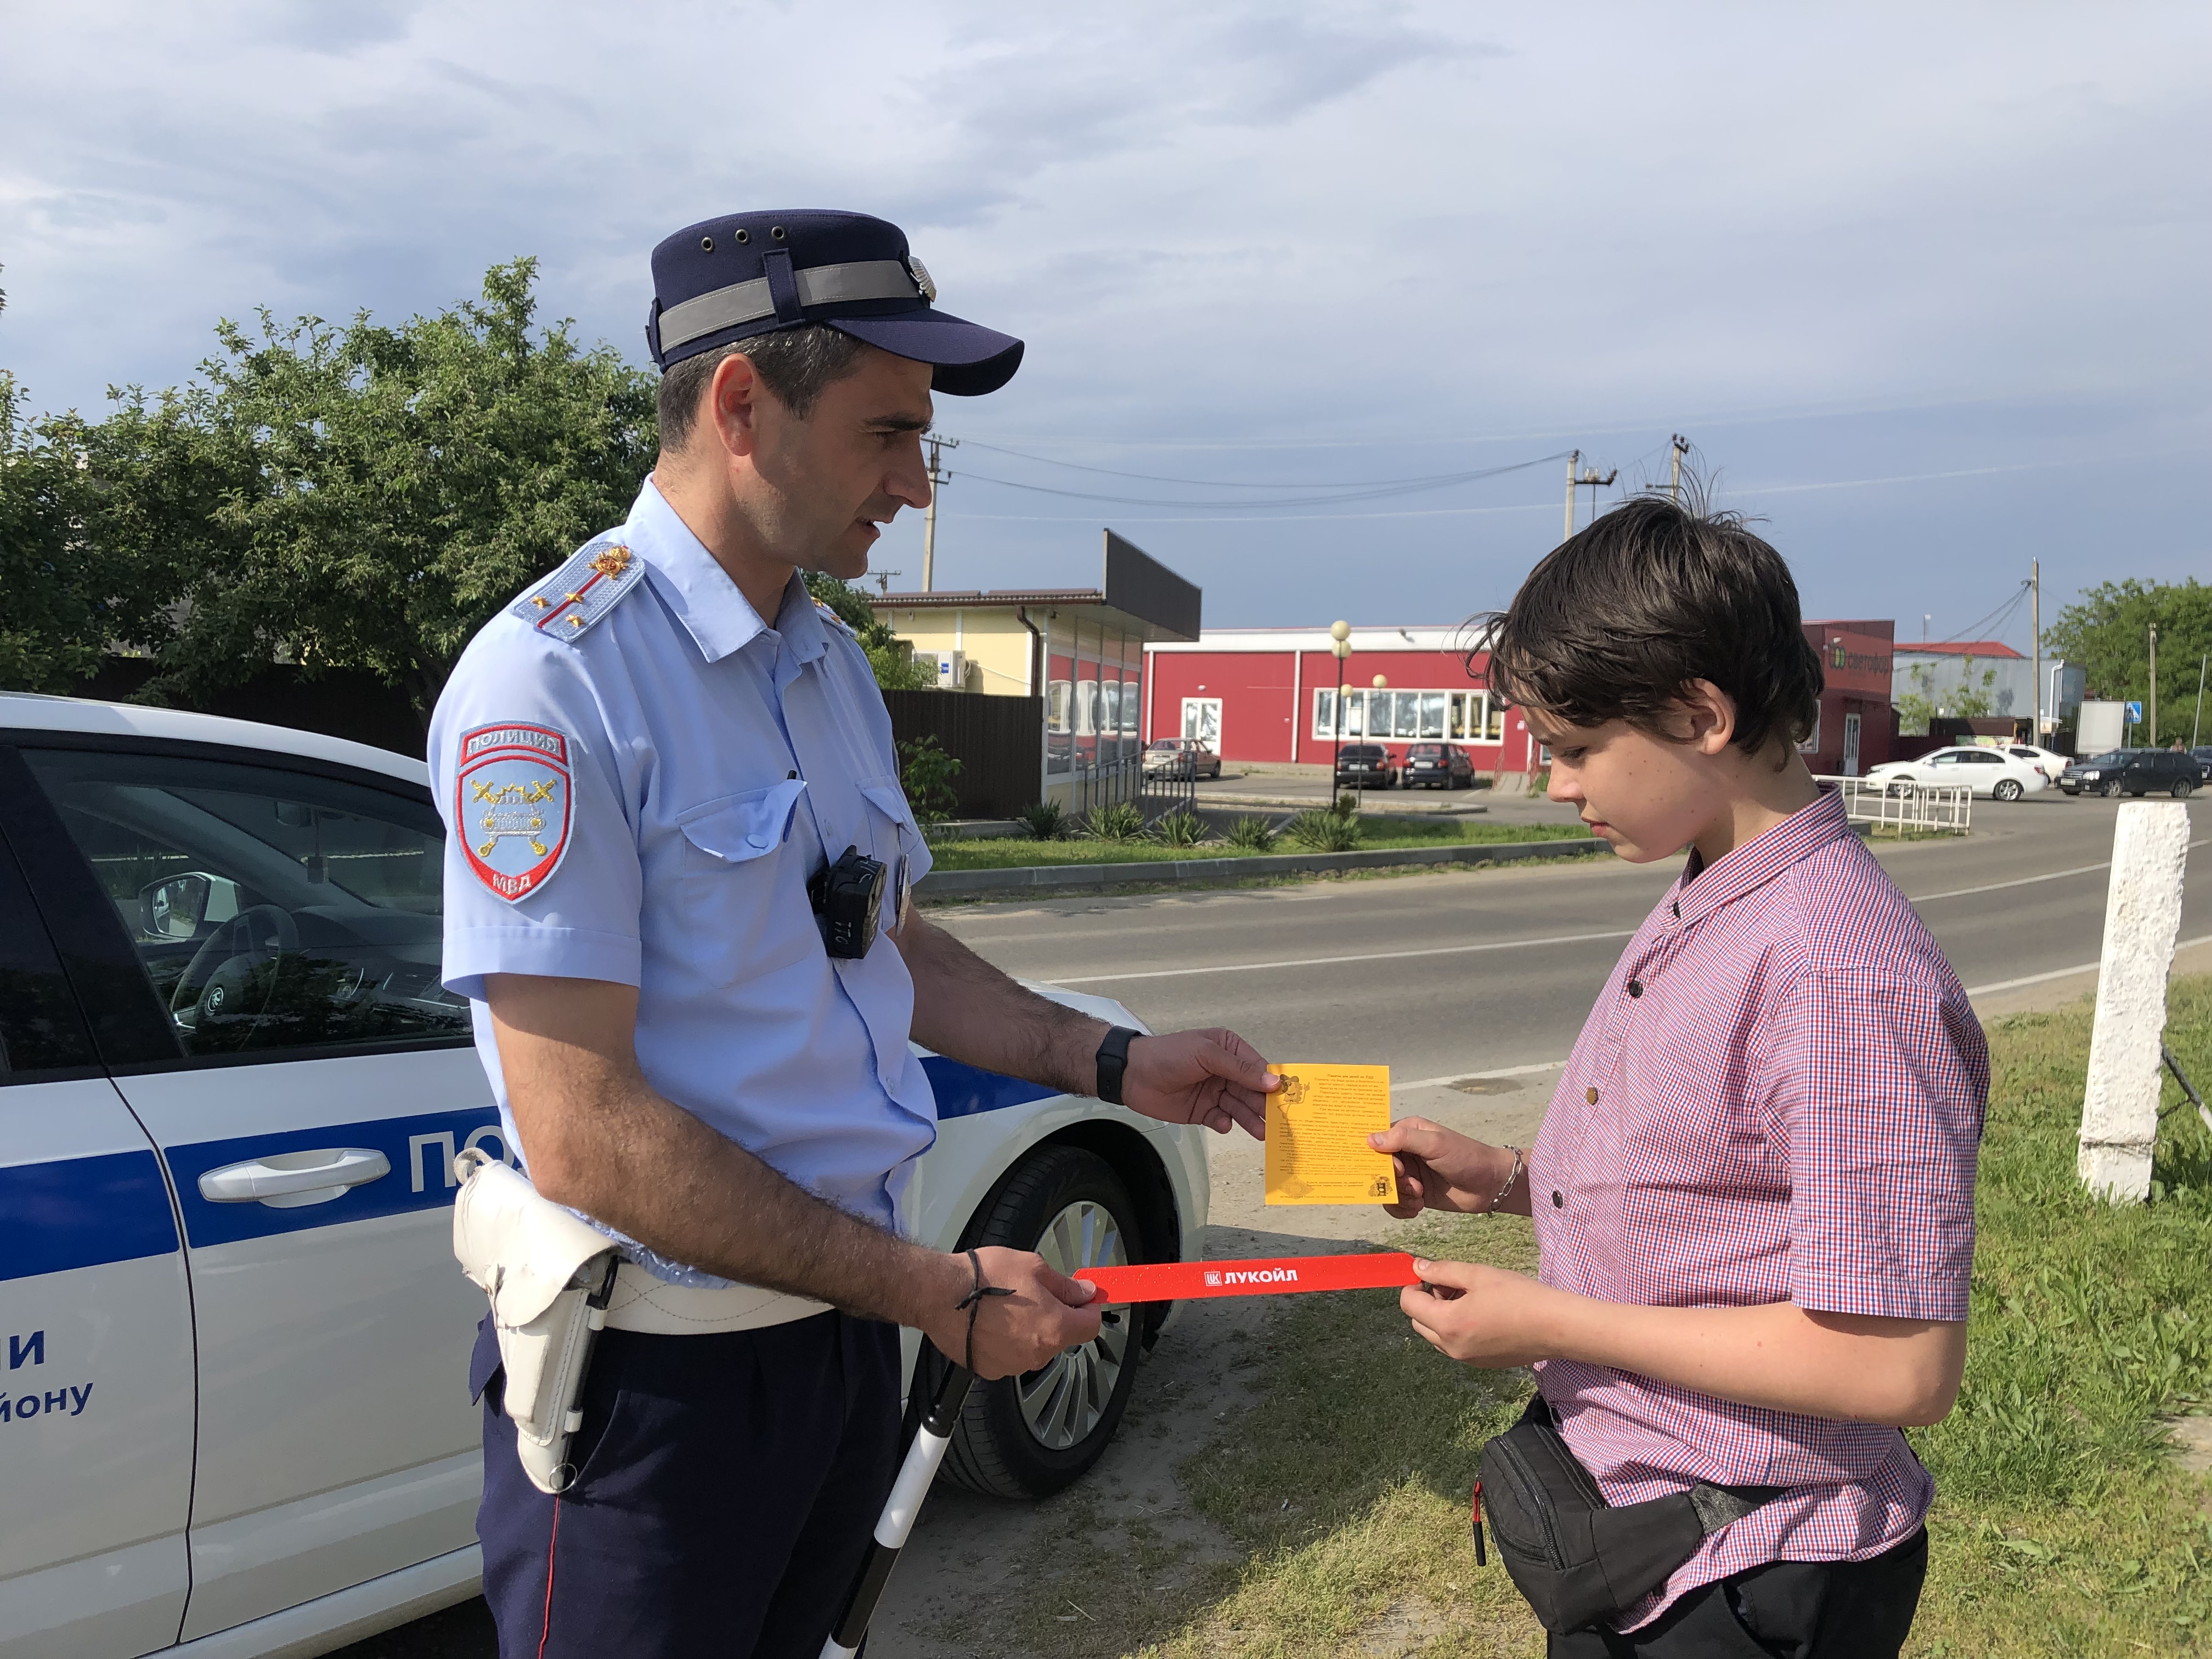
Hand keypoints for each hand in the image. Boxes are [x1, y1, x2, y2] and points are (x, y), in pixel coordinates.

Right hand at [917, 1246, 1101, 1380]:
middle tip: (1036, 1293)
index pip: (1091, 1326)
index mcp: (1055, 1327)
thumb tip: (1084, 1292)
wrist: (940, 1295)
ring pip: (1035, 1347)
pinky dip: (1006, 1341)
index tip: (1083, 1299)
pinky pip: (1010, 1355)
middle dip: (1056, 1316)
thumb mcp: (1033, 1267)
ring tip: (1007, 1306)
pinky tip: (991, 1321)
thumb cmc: (982, 1279)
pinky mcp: (991, 1369)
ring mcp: (1013, 1365)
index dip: (1089, 1308)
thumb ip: (1065, 1285)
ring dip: (1029, 1329)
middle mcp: (1037, 1353)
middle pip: (1061, 1336)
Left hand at [1121, 1028, 1278, 1137]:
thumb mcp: (1206, 1054)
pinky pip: (1221, 1119)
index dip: (1273, 1083)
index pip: (1258, 1068)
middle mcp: (1225, 1071)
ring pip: (1239, 1108)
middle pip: (1252, 1091)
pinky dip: (1225, 1123)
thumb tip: (1272, 1081)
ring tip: (1262, 1132)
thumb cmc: (1168, 1054)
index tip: (1288, 1098)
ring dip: (1250, 1119)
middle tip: (1279, 1122)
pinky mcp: (1203, 1111)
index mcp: (1229, 1049)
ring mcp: (1214, 1092)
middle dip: (1264, 1105)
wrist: (1133, 1074)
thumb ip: (1239, 1069)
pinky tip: (1224, 1124)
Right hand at [1368, 1118, 1515, 1217]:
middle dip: (1392, 1181)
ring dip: (1399, 1197)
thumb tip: (1369, 1140)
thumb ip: (1403, 1139)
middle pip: (1378, 1168)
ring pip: (1385, 1188)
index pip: (1377, 1140)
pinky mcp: (1415, 1194)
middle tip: (1413, 1186)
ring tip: (1418, 1198)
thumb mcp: (1435, 1144)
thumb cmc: (1466, 1156)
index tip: (1395, 1169)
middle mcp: (1405, 1152)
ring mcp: (1410, 1174)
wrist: (1490, 1185)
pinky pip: (1395, 1203)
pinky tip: (1417, 1208)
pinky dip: (1402, 1209)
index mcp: (1408, 1132)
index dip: (1377, 1157)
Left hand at [1400, 1257, 1562, 1366]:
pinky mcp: (1481, 1364)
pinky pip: (1455, 1345)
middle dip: (1428, 1301)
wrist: (1555, 1326)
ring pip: (1436, 1336)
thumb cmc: (1519, 1296)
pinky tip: (1482, 1314)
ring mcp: (1467, 1360)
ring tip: (1470, 1297)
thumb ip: (1443, 1271)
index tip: (1429, 1273)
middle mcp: (1452, 1348)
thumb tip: (1417, 1267)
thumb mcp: (1477, 1275)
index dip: (1413, 1285)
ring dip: (1442, 1315)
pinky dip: (1457, 1329)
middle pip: (1419, 1322)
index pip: (1409, 1305)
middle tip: (1454, 1284)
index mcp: (1448, 1324)